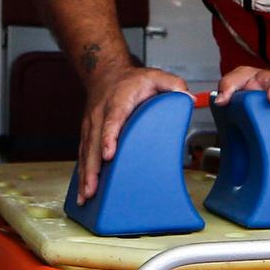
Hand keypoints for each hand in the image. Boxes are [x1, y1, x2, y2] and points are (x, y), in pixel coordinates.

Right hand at [77, 62, 189, 202]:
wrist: (106, 73)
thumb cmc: (132, 80)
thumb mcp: (156, 76)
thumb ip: (173, 85)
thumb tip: (188, 100)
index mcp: (117, 102)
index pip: (112, 121)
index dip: (109, 138)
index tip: (109, 155)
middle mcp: (100, 115)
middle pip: (94, 143)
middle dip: (93, 168)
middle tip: (93, 189)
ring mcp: (91, 126)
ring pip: (86, 152)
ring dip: (85, 175)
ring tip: (85, 196)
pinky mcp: (87, 134)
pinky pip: (83, 154)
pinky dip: (81, 173)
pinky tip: (82, 190)